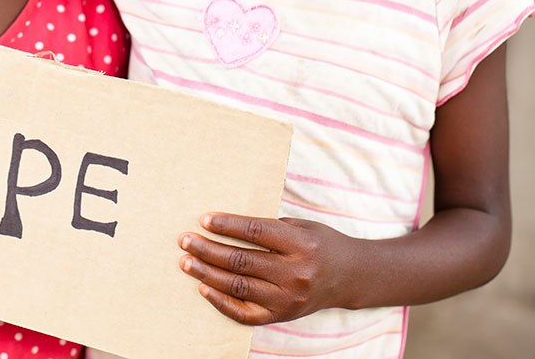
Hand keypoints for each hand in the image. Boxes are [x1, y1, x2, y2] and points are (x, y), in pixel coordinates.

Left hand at [178, 212, 359, 324]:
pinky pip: (245, 313)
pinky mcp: (282, 315)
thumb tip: (224, 223)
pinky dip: (221, 302)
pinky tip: (203, 288)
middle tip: (184, 240)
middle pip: (241, 261)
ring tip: (185, 262)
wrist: (350, 277)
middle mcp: (295, 273)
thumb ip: (269, 227)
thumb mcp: (301, 226)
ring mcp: (288, 298)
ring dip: (207, 273)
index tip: (204, 219)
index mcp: (301, 245)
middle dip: (208, 249)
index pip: (256, 232)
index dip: (227, 225)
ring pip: (238, 286)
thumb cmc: (320, 244)